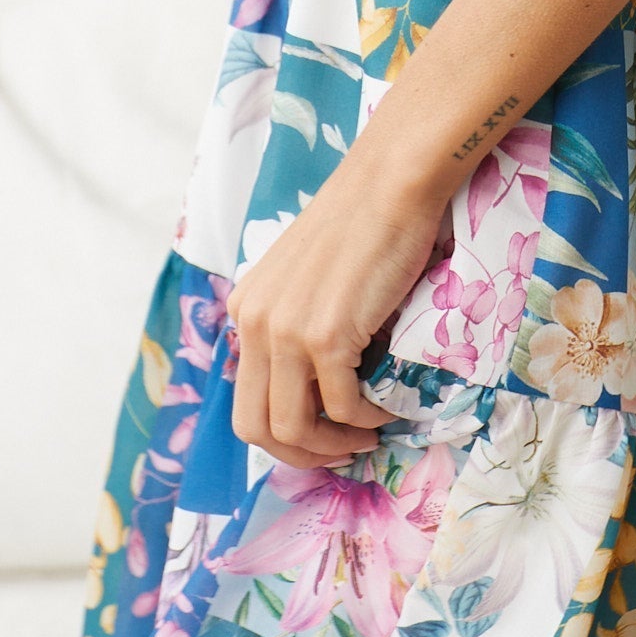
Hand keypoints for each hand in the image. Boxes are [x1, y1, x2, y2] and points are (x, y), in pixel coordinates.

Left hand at [228, 144, 445, 468]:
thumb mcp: (307, 277)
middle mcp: (253, 323)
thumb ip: (297, 321)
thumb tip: (317, 382)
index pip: (246, 398)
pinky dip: (365, 418)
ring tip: (366, 435)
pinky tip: (385, 408)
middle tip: (341, 451)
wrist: (390, 183)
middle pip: (255, 427)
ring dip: (333, 445)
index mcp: (245, 309)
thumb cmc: (363, 223)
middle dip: (300, 454)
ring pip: (293, 428)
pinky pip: (341, 406)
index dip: (284, 431)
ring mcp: (286, 331)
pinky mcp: (325, 335)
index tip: (323, 433)